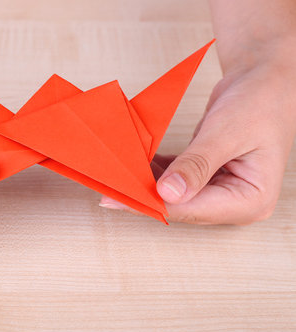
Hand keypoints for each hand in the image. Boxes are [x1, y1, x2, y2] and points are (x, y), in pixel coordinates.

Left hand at [100, 60, 295, 223]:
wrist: (265, 79)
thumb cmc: (260, 102)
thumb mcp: (226, 133)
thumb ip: (197, 164)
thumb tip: (168, 193)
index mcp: (250, 201)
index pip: (192, 210)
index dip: (153, 204)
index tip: (118, 198)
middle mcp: (235, 202)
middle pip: (180, 206)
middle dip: (145, 195)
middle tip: (109, 186)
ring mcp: (219, 191)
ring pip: (173, 195)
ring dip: (146, 184)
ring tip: (115, 173)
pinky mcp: (205, 178)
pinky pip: (173, 180)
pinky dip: (153, 172)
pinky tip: (133, 164)